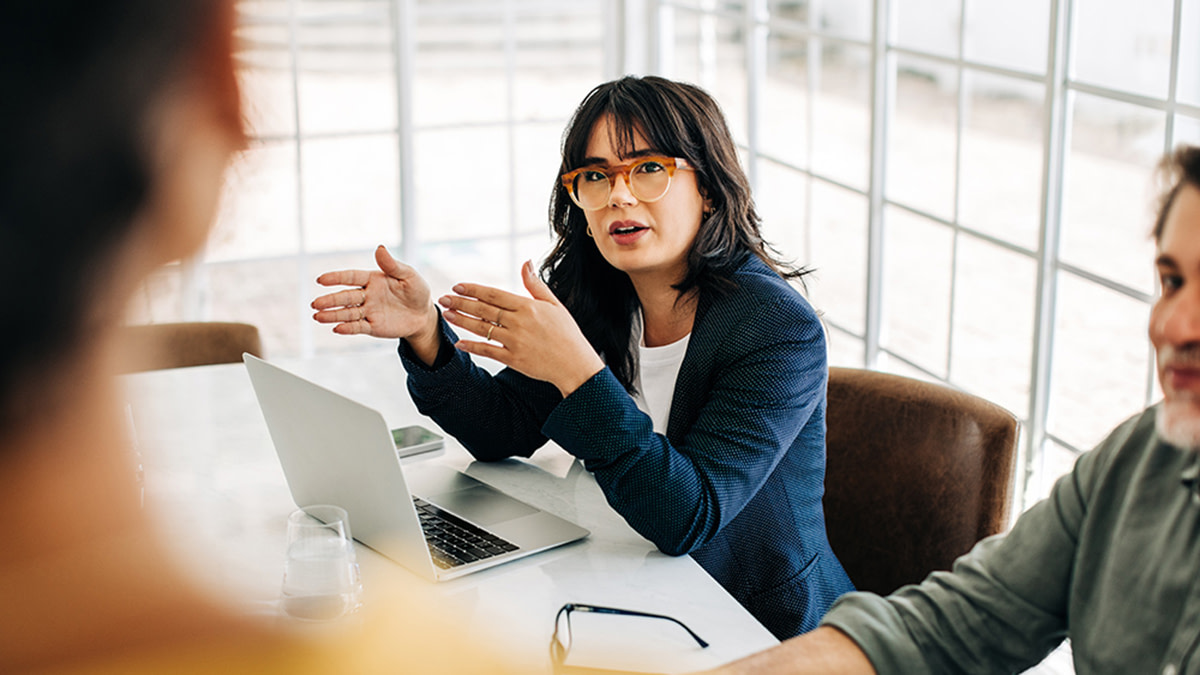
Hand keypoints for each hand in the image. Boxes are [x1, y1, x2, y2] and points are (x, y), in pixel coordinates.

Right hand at [312, 246, 438, 355]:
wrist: (424, 315)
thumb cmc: (416, 291)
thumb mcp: (409, 276)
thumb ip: (393, 265)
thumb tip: (379, 248)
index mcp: (373, 279)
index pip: (351, 277)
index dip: (336, 278)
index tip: (321, 280)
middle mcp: (367, 295)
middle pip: (345, 297)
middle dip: (330, 300)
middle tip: (315, 304)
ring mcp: (368, 311)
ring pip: (348, 313)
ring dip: (333, 315)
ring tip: (317, 317)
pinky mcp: (373, 327)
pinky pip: (358, 327)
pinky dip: (348, 328)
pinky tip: (337, 328)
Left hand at [439, 260, 604, 396]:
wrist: (575, 364)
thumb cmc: (567, 333)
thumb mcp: (554, 304)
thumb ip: (535, 284)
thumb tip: (526, 262)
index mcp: (528, 306)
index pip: (494, 294)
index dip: (474, 290)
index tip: (458, 286)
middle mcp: (519, 322)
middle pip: (483, 310)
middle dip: (461, 302)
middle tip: (444, 298)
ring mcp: (515, 342)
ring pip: (482, 328)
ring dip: (462, 321)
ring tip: (448, 314)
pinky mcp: (513, 359)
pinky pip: (488, 351)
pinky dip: (473, 347)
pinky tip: (460, 343)